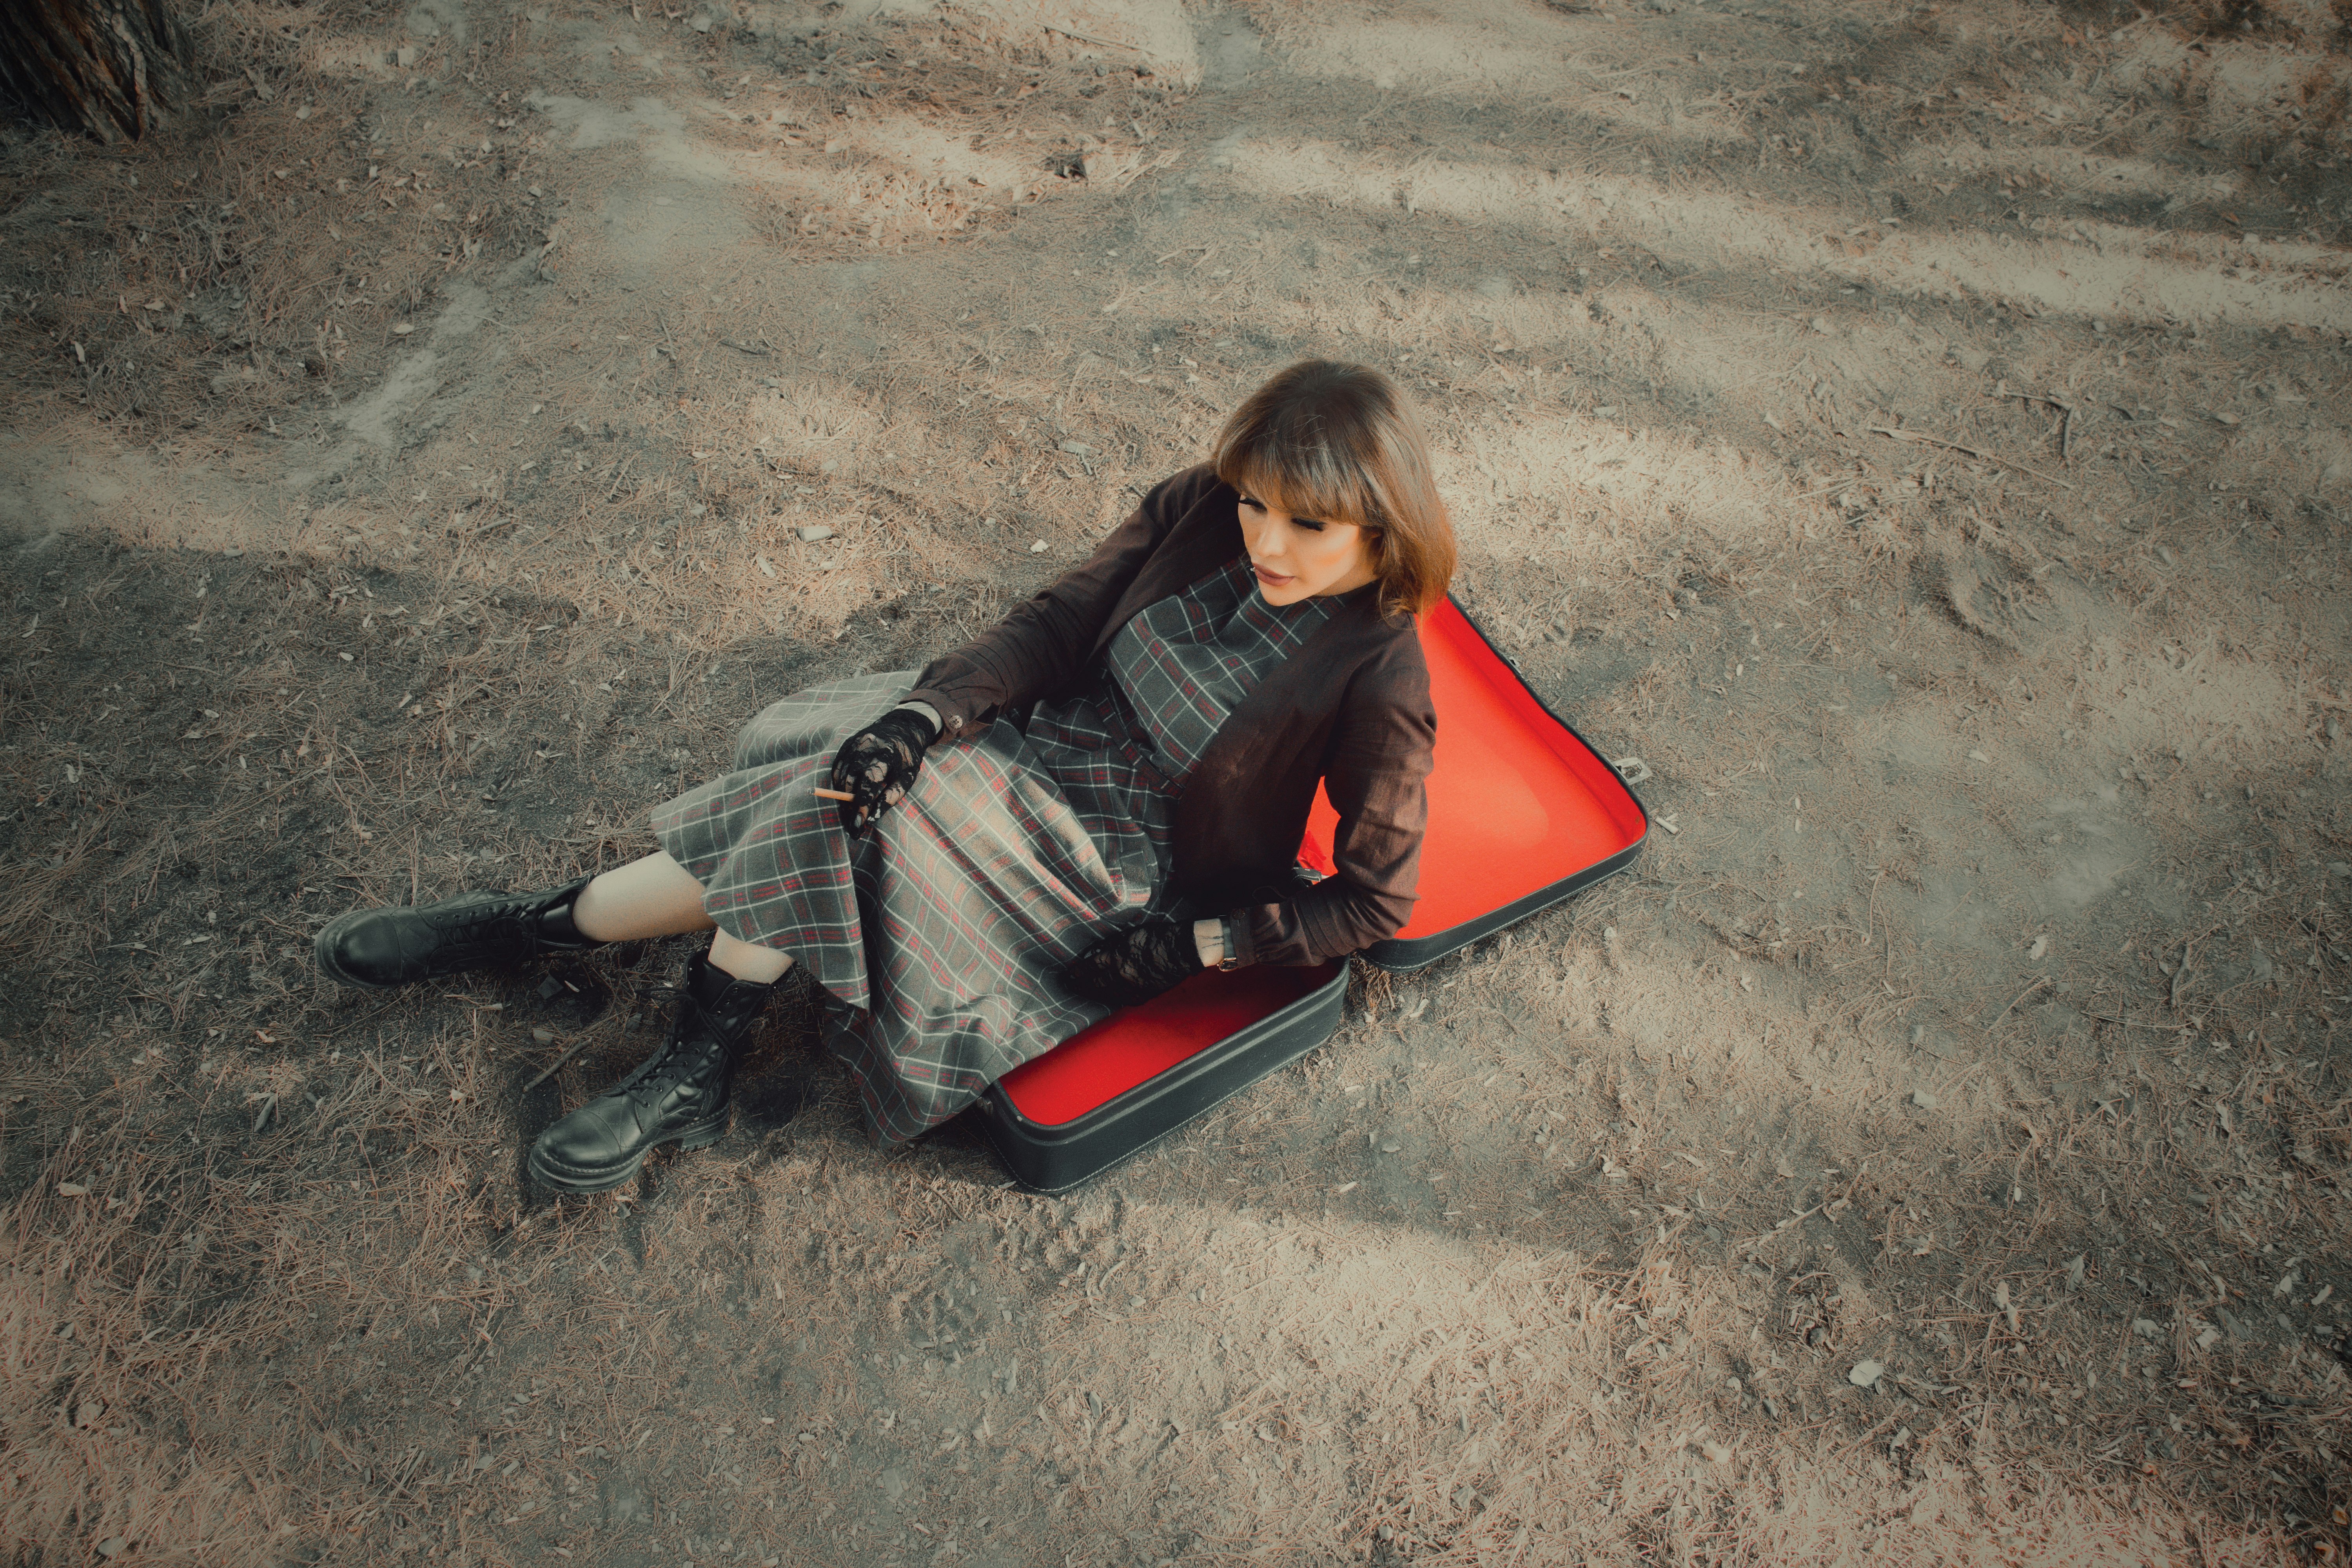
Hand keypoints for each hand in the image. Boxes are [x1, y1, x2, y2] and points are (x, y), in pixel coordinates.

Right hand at [827, 706, 937, 836]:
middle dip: (851, 807)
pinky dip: (840, 787)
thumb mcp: (908, 777)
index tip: (859, 824)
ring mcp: (853, 745)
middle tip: (855, 827)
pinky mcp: (845, 747)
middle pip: (851, 781)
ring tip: (852, 816)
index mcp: (885, 753)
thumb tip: (872, 819)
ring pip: (841, 778)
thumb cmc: (908, 757)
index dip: (863, 804)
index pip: (870, 781)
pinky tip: (847, 798)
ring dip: (843, 800)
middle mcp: (866, 746)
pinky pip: (837, 771)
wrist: (902, 727)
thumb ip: (892, 797)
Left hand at [1057, 914, 1203, 1007]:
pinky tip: (1103, 996)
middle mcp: (1122, 977)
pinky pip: (1120, 1000)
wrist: (1183, 950)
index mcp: (1116, 959)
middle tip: (1068, 985)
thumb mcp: (1130, 934)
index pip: (1089, 968)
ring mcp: (1132, 989)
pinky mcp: (1143, 995)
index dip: (1077, 972)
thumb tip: (1096, 951)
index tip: (1068, 973)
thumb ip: (1111, 944)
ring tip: (1081, 991)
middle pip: (1094, 985)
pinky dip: (1108, 999)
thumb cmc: (1158, 937)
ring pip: (1105, 995)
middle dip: (1079, 985)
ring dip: (1091, 994)